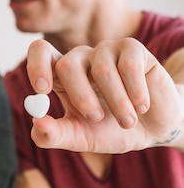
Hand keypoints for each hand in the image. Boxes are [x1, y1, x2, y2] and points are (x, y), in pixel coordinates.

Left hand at [26, 38, 181, 153]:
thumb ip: (54, 135)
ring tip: (127, 122)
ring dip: (116, 103)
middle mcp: (81, 58)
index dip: (37, 66)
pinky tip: (141, 106)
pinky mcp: (132, 49)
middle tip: (96, 118)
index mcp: (62, 75)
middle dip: (81, 96)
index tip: (42, 90)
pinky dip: (135, 93)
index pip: (40, 52)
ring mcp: (106, 50)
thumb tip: (36, 122)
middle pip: (67, 64)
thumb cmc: (111, 130)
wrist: (152, 129)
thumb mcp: (80, 138)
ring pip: (101, 70)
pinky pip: (128, 67)